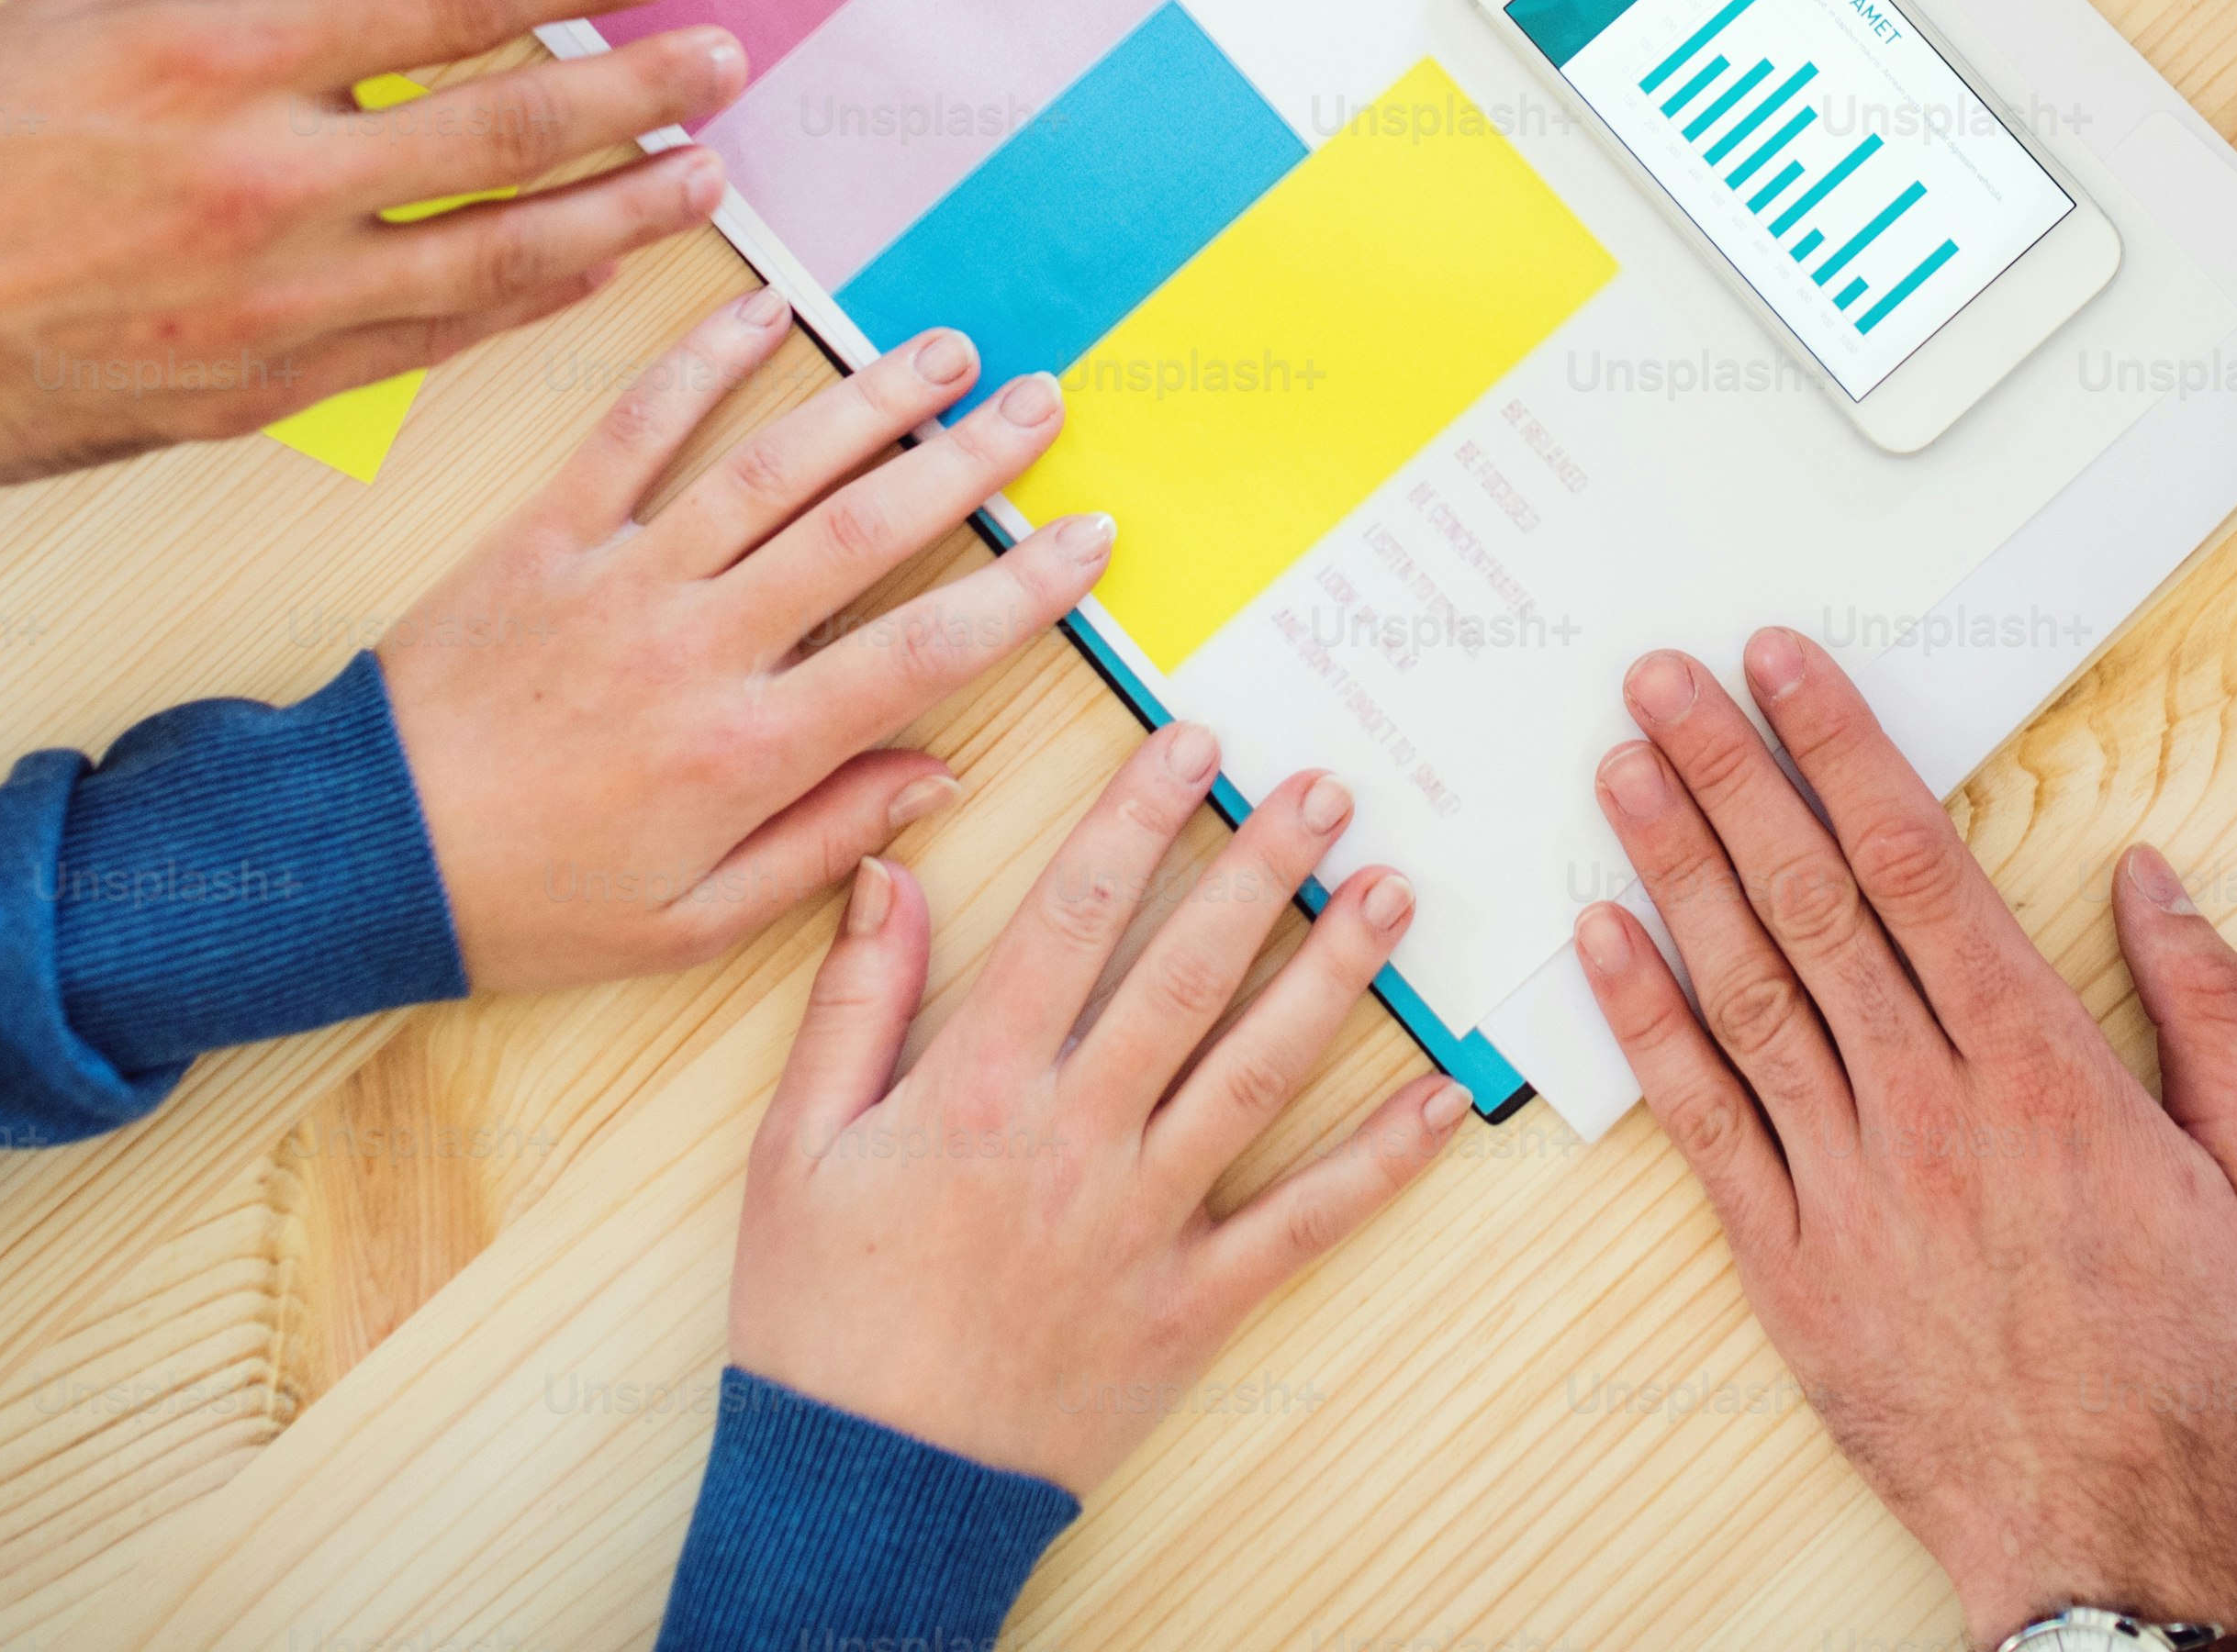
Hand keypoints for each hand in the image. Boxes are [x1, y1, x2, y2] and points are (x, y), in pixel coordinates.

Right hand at [0, 0, 731, 564]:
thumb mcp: (71, 5)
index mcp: (213, 60)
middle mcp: (258, 181)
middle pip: (501, 126)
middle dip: (637, 92)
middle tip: (731, 62)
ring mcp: (263, 304)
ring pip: (493, 254)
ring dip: (616, 215)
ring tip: (704, 179)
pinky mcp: (251, 397)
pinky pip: (426, 344)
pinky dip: (520, 306)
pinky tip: (584, 276)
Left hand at [381, 291, 1114, 989]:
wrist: (358, 855)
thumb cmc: (529, 902)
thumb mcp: (691, 922)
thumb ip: (823, 845)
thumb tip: (938, 780)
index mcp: (743, 752)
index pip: (918, 653)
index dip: (1018, 591)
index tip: (1086, 539)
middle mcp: (695, 648)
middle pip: (860, 532)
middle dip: (964, 461)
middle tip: (1042, 402)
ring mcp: (620, 578)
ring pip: (767, 467)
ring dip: (864, 400)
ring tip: (943, 350)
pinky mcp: (547, 534)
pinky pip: (634, 431)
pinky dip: (699, 363)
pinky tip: (764, 311)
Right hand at [730, 724, 1470, 1491]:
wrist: (868, 1490)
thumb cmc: (821, 1315)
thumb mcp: (793, 1146)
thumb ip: (853, 1002)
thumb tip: (890, 871)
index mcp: (976, 1088)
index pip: (1073, 914)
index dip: (1139, 817)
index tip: (1196, 746)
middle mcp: (1072, 1140)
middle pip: (1185, 976)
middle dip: (1261, 872)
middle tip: (1328, 789)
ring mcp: (1142, 1223)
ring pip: (1255, 1076)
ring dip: (1333, 980)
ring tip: (1392, 899)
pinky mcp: (1190, 1306)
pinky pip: (1301, 1225)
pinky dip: (1381, 1162)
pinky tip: (1443, 1099)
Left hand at [1578, 634, 2236, 1648]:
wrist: (2123, 1534)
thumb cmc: (2198, 1355)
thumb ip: (2207, 1005)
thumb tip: (2149, 874)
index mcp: (2042, 1069)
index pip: (1915, 866)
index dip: (1839, 753)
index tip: (1782, 668)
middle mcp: (1931, 1107)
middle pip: (1811, 902)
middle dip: (1731, 773)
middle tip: (1662, 677)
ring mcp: (1850, 1186)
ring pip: (1745, 991)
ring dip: (1675, 866)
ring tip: (1621, 767)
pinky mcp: (1791, 1265)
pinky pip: (1705, 1123)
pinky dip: (1648, 1025)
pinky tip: (1604, 940)